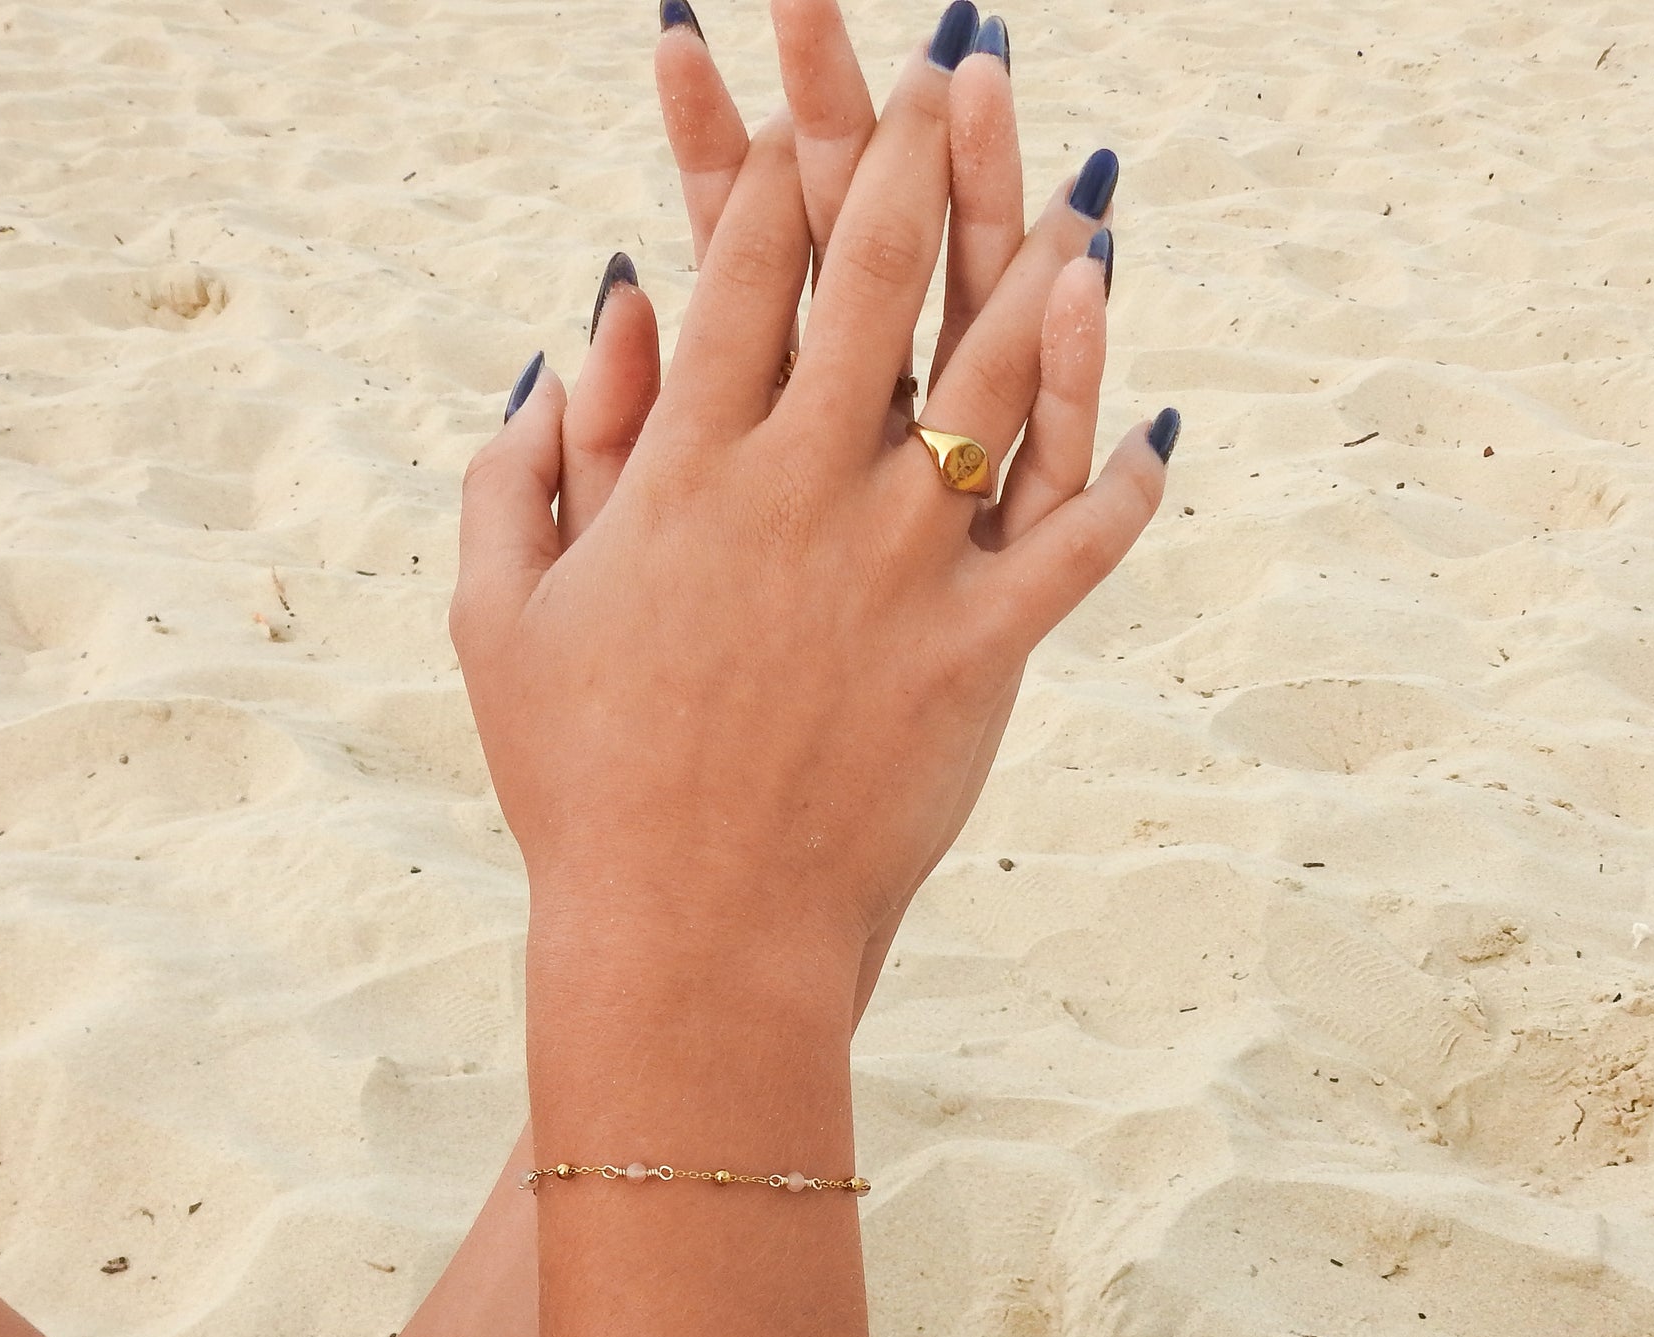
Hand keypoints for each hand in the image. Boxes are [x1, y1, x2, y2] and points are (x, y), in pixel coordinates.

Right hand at [451, 15, 1170, 989]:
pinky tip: (1155, 422)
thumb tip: (564, 344)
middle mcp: (804, 488)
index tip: (815, 93)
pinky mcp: (979, 652)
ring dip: (1048, 271)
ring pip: (996, 381)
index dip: (781, 160)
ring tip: (1086, 189)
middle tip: (957, 62)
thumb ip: (517, 473)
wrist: (690, 933)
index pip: (744, 269)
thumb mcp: (498, 623)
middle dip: (918, 153)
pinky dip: (1120, 479)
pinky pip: (1074, 542)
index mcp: (684, 468)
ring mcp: (902, 565)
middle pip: (876, 279)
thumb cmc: (580, 787)